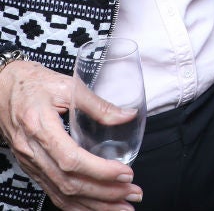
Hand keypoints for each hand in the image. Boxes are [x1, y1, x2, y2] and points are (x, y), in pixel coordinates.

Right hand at [0, 59, 141, 210]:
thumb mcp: (67, 85)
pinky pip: (53, 191)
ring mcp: (30, 162)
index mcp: (41, 127)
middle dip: (104, 194)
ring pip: (61, 193)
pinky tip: (94, 208)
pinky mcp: (32, 167)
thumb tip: (127, 116)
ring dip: (93, 205)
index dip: (99, 171)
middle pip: (68, 183)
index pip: (71, 160)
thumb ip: (97, 104)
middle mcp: (33, 151)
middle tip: (133, 194)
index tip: (125, 173)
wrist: (2, 88)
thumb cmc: (33, 84)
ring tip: (122, 208)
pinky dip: (74, 205)